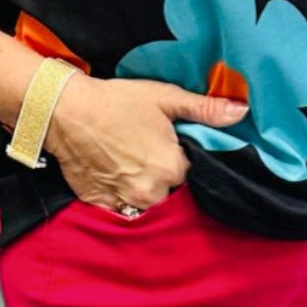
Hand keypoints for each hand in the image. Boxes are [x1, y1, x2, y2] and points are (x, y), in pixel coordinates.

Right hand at [43, 73, 248, 209]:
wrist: (65, 111)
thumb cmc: (117, 101)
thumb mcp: (165, 98)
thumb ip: (205, 109)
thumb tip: (241, 111)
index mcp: (173, 168)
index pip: (188, 172)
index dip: (177, 158)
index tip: (163, 144)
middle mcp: (152, 191)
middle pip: (168, 191)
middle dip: (160, 176)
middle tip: (142, 151)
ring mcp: (124, 201)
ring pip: (144, 202)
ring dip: (141, 189)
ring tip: (126, 163)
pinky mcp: (99, 204)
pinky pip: (117, 208)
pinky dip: (117, 196)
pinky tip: (110, 173)